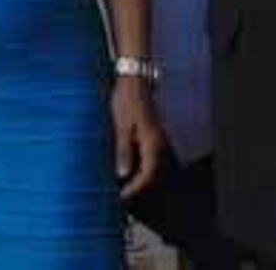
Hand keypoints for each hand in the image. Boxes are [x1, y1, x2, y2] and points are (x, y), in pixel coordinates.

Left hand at [111, 76, 165, 198]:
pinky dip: (135, 162)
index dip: (135, 188)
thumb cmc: (127, 100)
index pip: (147, 174)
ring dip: (135, 174)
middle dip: (136, 184)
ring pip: (147, 163)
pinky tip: (123, 163)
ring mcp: (153, 137)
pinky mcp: (147, 132)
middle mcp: (156, 142)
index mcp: (152, 143)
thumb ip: (123, 151)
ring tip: (119, 182)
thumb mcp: (122, 126)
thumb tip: (122, 174)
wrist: (133, 79)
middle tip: (119, 193)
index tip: (121, 196)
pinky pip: (144, 153)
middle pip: (150, 172)